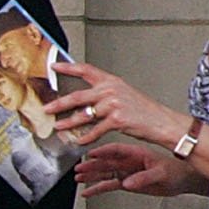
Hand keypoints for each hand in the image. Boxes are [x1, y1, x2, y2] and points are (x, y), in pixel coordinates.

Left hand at [44, 61, 183, 149]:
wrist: (162, 122)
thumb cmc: (144, 110)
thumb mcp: (123, 95)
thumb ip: (104, 94)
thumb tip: (83, 100)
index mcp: (112, 81)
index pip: (85, 70)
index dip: (67, 68)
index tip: (53, 67)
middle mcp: (111, 90)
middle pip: (77, 96)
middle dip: (58, 103)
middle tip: (46, 108)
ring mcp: (113, 105)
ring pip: (83, 115)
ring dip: (68, 122)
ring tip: (58, 126)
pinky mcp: (116, 120)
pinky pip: (94, 130)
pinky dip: (84, 137)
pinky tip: (78, 140)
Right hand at [75, 140, 198, 198]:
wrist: (183, 180)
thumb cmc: (176, 172)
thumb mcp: (160, 174)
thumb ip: (143, 178)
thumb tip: (127, 182)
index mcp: (136, 154)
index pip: (116, 150)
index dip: (103, 152)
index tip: (91, 153)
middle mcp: (129, 162)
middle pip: (106, 162)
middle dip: (92, 165)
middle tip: (79, 168)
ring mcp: (127, 172)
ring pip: (105, 173)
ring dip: (92, 175)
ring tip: (78, 178)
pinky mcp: (127, 182)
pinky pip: (109, 185)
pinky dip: (98, 188)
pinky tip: (88, 191)